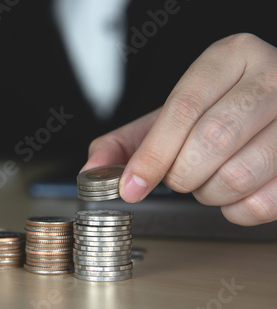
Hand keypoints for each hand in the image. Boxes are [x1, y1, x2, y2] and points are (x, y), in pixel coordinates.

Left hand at [81, 33, 276, 225]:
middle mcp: (272, 78)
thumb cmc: (217, 112)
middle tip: (179, 178)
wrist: (273, 111)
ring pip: (240, 174)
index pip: (183, 108)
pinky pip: (265, 202)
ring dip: (209, 193)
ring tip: (208, 180)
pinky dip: (236, 210)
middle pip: (211, 140)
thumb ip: (128, 141)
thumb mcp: (170, 117)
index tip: (130, 186)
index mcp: (230, 57)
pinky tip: (232, 194)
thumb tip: (91, 171)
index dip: (152, 154)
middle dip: (182, 174)